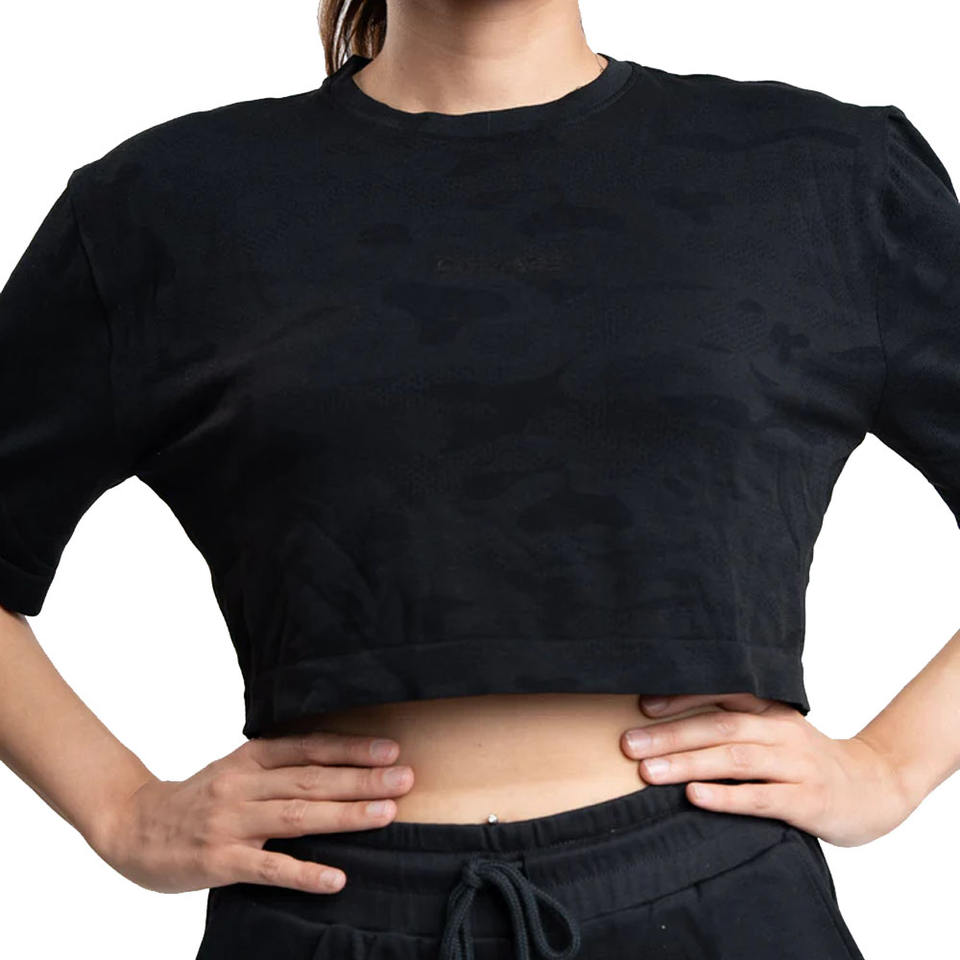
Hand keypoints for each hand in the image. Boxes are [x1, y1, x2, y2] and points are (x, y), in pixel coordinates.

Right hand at [91, 732, 414, 893]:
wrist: (132, 825)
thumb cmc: (198, 797)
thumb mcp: (237, 768)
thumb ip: (279, 765)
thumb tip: (338, 761)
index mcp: (251, 757)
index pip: (310, 749)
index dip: (352, 748)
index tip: (391, 749)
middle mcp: (243, 784)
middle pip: (313, 780)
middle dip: (363, 778)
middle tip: (405, 778)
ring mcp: (231, 822)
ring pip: (298, 816)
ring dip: (346, 814)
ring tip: (386, 814)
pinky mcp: (219, 860)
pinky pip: (268, 868)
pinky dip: (303, 873)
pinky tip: (336, 879)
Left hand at [620, 692, 916, 846]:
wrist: (875, 789)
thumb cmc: (806, 761)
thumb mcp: (773, 734)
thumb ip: (733, 727)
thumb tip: (662, 726)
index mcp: (770, 710)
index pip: (722, 694)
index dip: (682, 698)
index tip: (642, 706)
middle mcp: (782, 731)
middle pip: (720, 727)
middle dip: (670, 735)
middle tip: (629, 744)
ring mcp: (796, 765)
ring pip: (736, 759)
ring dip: (688, 763)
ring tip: (648, 772)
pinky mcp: (807, 801)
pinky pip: (761, 797)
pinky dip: (725, 796)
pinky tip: (695, 797)